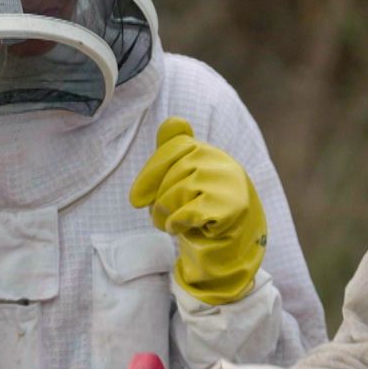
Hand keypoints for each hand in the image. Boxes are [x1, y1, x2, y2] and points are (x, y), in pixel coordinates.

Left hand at [129, 117, 266, 304]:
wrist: (231, 245)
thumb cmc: (202, 208)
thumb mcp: (187, 178)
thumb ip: (175, 150)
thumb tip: (171, 123)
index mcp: (209, 151)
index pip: (176, 144)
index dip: (151, 170)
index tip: (136, 199)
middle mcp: (222, 162)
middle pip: (173, 172)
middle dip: (156, 200)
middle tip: (156, 218)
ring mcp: (228, 184)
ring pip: (177, 193)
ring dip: (164, 215)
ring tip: (168, 225)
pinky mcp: (231, 207)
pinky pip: (188, 212)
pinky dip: (177, 224)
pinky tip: (181, 229)